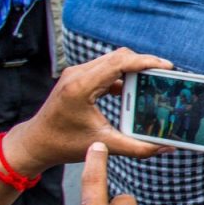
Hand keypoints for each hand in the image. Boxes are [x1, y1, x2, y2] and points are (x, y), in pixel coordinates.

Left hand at [5, 48, 174, 175]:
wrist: (36, 142)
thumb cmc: (64, 144)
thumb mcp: (106, 145)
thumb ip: (139, 148)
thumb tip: (167, 147)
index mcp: (82, 86)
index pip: (119, 62)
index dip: (146, 62)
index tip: (167, 67)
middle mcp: (78, 74)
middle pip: (119, 56)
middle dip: (145, 63)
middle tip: (166, 75)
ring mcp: (76, 73)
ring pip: (113, 59)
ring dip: (134, 67)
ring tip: (154, 79)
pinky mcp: (78, 77)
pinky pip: (105, 68)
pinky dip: (122, 74)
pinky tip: (133, 88)